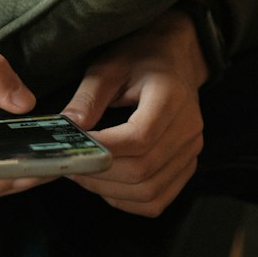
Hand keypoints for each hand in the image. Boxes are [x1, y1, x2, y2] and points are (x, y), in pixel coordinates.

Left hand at [60, 10, 207, 216]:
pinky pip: (158, 199)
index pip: (139, 138)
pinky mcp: (187, 165)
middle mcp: (188, 128)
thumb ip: (88, 98)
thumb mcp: (109, 65)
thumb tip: (67, 129)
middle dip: (100, 174)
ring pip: (150, 192)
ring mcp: (191, 150)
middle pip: (143, 170)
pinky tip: (107, 184)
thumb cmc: (141, 56)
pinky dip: (129, 200)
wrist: (174, 57)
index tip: (72, 150)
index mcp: (170, 96)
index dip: (103, 150)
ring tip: (85, 174)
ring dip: (111, 191)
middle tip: (69, 166)